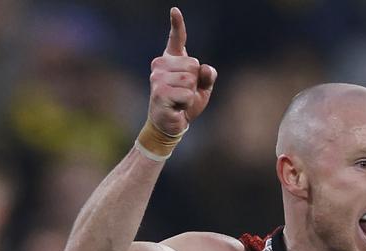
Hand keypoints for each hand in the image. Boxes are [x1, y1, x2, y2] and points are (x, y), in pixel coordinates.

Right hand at [148, 7, 216, 135]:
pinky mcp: (160, 94)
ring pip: (190, 80)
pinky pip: (187, 94)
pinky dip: (187, 104)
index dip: (177, 25)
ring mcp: (157, 79)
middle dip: (195, 83)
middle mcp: (160, 66)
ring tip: (179, 101)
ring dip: (190, 95)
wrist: (170, 125)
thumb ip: (208, 77)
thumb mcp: (201, 89)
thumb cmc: (184, 103)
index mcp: (170, 61)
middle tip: (183, 94)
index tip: (175, 10)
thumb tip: (206, 70)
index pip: (176, 39)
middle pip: (193, 65)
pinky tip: (177, 108)